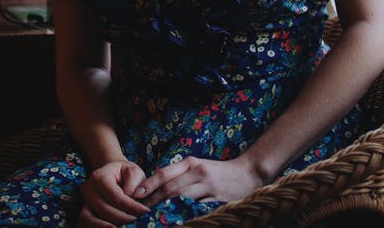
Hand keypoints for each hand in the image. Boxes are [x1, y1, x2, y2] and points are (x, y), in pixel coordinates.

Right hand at [78, 159, 150, 227]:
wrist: (114, 174)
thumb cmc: (125, 173)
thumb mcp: (134, 171)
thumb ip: (135, 183)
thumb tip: (134, 197)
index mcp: (99, 176)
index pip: (116, 197)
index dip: (132, 206)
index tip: (146, 211)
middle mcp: (88, 188)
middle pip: (106, 210)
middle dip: (125, 217)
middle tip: (140, 218)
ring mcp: (85, 201)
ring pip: (95, 219)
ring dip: (114, 224)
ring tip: (129, 224)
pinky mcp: (85, 210)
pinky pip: (88, 222)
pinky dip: (100, 227)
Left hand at [133, 156, 264, 206]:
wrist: (247, 173)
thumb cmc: (217, 171)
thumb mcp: (197, 166)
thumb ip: (178, 173)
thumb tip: (155, 182)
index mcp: (191, 162)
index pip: (165, 174)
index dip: (149, 185)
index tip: (136, 194)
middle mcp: (198, 173)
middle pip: (170, 188)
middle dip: (152, 200)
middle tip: (138, 209)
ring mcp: (208, 188)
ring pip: (181, 199)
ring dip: (165, 208)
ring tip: (150, 216)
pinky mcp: (216, 200)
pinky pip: (195, 209)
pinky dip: (183, 214)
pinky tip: (174, 220)